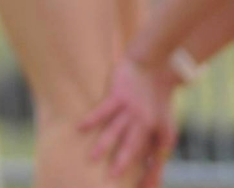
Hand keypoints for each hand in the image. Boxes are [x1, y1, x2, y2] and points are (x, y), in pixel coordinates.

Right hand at [82, 57, 179, 183]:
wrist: (153, 66)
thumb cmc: (156, 98)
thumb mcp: (163, 123)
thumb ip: (155, 144)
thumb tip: (151, 165)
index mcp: (157, 129)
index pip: (150, 155)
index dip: (144, 170)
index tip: (138, 185)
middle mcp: (144, 121)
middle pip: (132, 145)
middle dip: (122, 162)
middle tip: (110, 177)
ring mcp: (131, 108)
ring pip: (115, 130)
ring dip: (103, 145)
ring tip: (92, 158)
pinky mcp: (118, 95)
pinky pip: (102, 111)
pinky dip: (91, 120)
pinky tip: (79, 128)